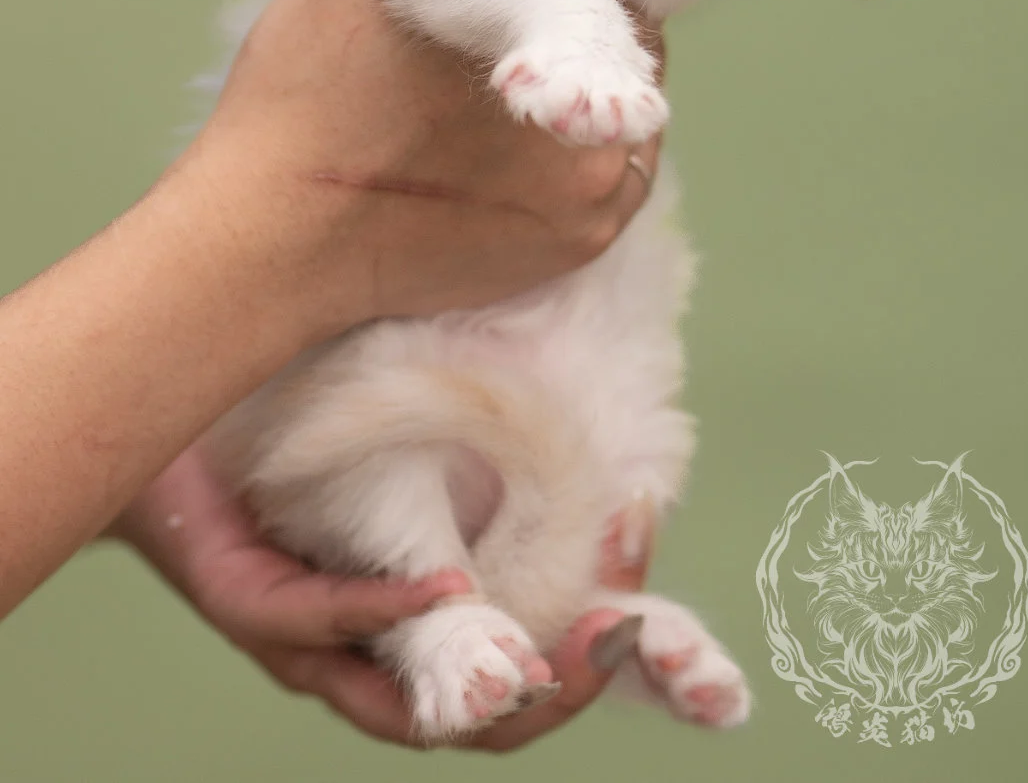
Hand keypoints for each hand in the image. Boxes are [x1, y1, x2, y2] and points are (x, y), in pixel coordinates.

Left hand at [109, 443, 653, 750]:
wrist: (194, 420)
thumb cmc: (328, 431)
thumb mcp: (447, 433)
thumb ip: (528, 446)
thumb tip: (629, 421)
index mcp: (458, 609)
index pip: (565, 662)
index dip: (647, 684)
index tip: (721, 694)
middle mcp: (394, 651)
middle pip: (498, 717)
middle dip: (572, 687)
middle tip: (629, 637)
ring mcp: (319, 642)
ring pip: (416, 710)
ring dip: (496, 682)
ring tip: (558, 651)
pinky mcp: (252, 606)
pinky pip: (321, 628)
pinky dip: (388, 611)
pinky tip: (448, 584)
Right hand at [189, 0, 664, 338]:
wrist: (277, 242)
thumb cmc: (304, 98)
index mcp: (532, 11)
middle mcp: (588, 99)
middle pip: (632, 14)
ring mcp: (594, 176)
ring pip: (633, 88)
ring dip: (600, 66)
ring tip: (515, 71)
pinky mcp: (587, 234)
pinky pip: (623, 163)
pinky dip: (592, 137)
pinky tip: (527, 130)